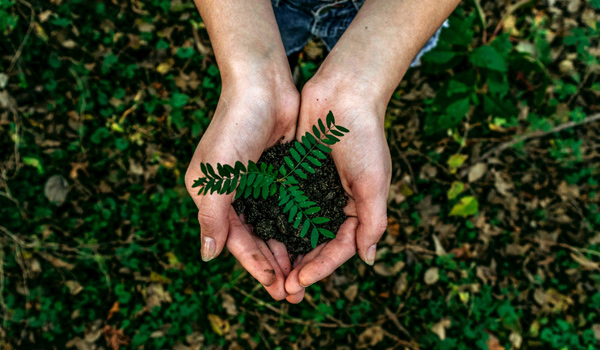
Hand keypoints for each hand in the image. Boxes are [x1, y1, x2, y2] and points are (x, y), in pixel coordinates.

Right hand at [185, 80, 298, 300]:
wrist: (262, 85)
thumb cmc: (234, 128)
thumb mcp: (216, 176)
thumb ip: (212, 217)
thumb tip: (208, 256)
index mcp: (213, 196)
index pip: (235, 240)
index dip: (255, 265)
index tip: (275, 286)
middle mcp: (235, 194)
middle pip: (256, 239)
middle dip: (274, 265)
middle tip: (294, 292)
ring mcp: (258, 184)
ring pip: (274, 227)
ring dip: (288, 251)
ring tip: (305, 275)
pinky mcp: (280, 173)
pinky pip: (289, 207)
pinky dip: (298, 226)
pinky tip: (313, 243)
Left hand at [284, 76, 390, 302]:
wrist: (344, 93)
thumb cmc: (364, 137)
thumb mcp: (374, 182)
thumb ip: (372, 221)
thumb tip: (368, 259)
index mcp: (357, 209)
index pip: (338, 248)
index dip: (320, 268)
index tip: (299, 282)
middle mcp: (334, 204)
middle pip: (316, 245)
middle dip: (301, 268)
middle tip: (282, 290)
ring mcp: (314, 190)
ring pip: (297, 230)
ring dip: (285, 252)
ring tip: (269, 273)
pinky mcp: (295, 175)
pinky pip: (283, 205)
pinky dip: (274, 222)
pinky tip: (259, 238)